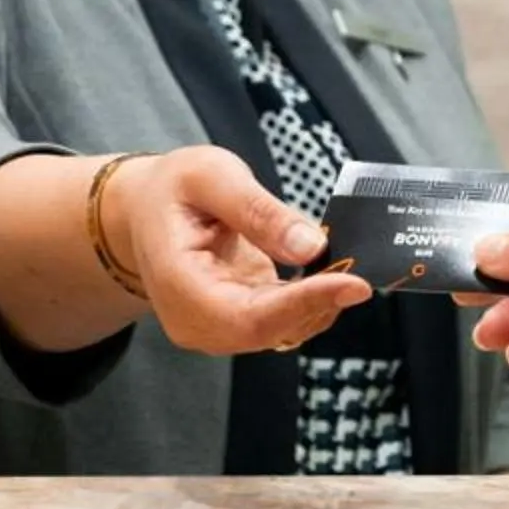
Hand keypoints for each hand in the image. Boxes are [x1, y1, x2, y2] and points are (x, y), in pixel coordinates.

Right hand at [104, 148, 369, 355]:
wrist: (146, 212)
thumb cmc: (175, 188)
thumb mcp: (211, 176)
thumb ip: (257, 210)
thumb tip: (310, 246)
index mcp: (177, 284)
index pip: (247, 315)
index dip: (304, 304)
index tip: (354, 284)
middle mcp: (193, 320)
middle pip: (268, 331)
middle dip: (320, 303)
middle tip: (363, 269)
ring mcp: (214, 328)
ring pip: (280, 332)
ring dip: (320, 304)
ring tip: (348, 264)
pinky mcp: (236, 324)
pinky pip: (281, 322)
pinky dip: (311, 301)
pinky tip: (332, 272)